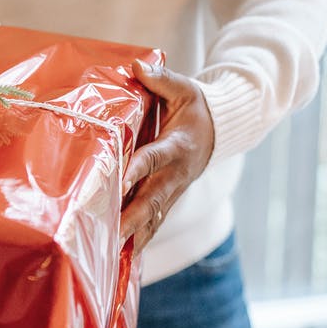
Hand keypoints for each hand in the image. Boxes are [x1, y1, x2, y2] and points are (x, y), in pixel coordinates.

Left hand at [120, 59, 215, 254]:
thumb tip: (137, 65)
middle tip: (109, 233)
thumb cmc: (195, 107)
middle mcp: (175, 175)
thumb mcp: (184, 88)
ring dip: (132, 238)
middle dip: (130, 218)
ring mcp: (173, 193)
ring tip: (108, 257)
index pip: (154, 158)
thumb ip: (161, 80)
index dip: (138, 168)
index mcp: (177, 146)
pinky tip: (118, 262)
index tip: (120, 178)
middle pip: (151, 200)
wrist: (218, 131)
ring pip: (151, 220)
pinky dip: (137, 244)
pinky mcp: (168, 203)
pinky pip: (152, 226)